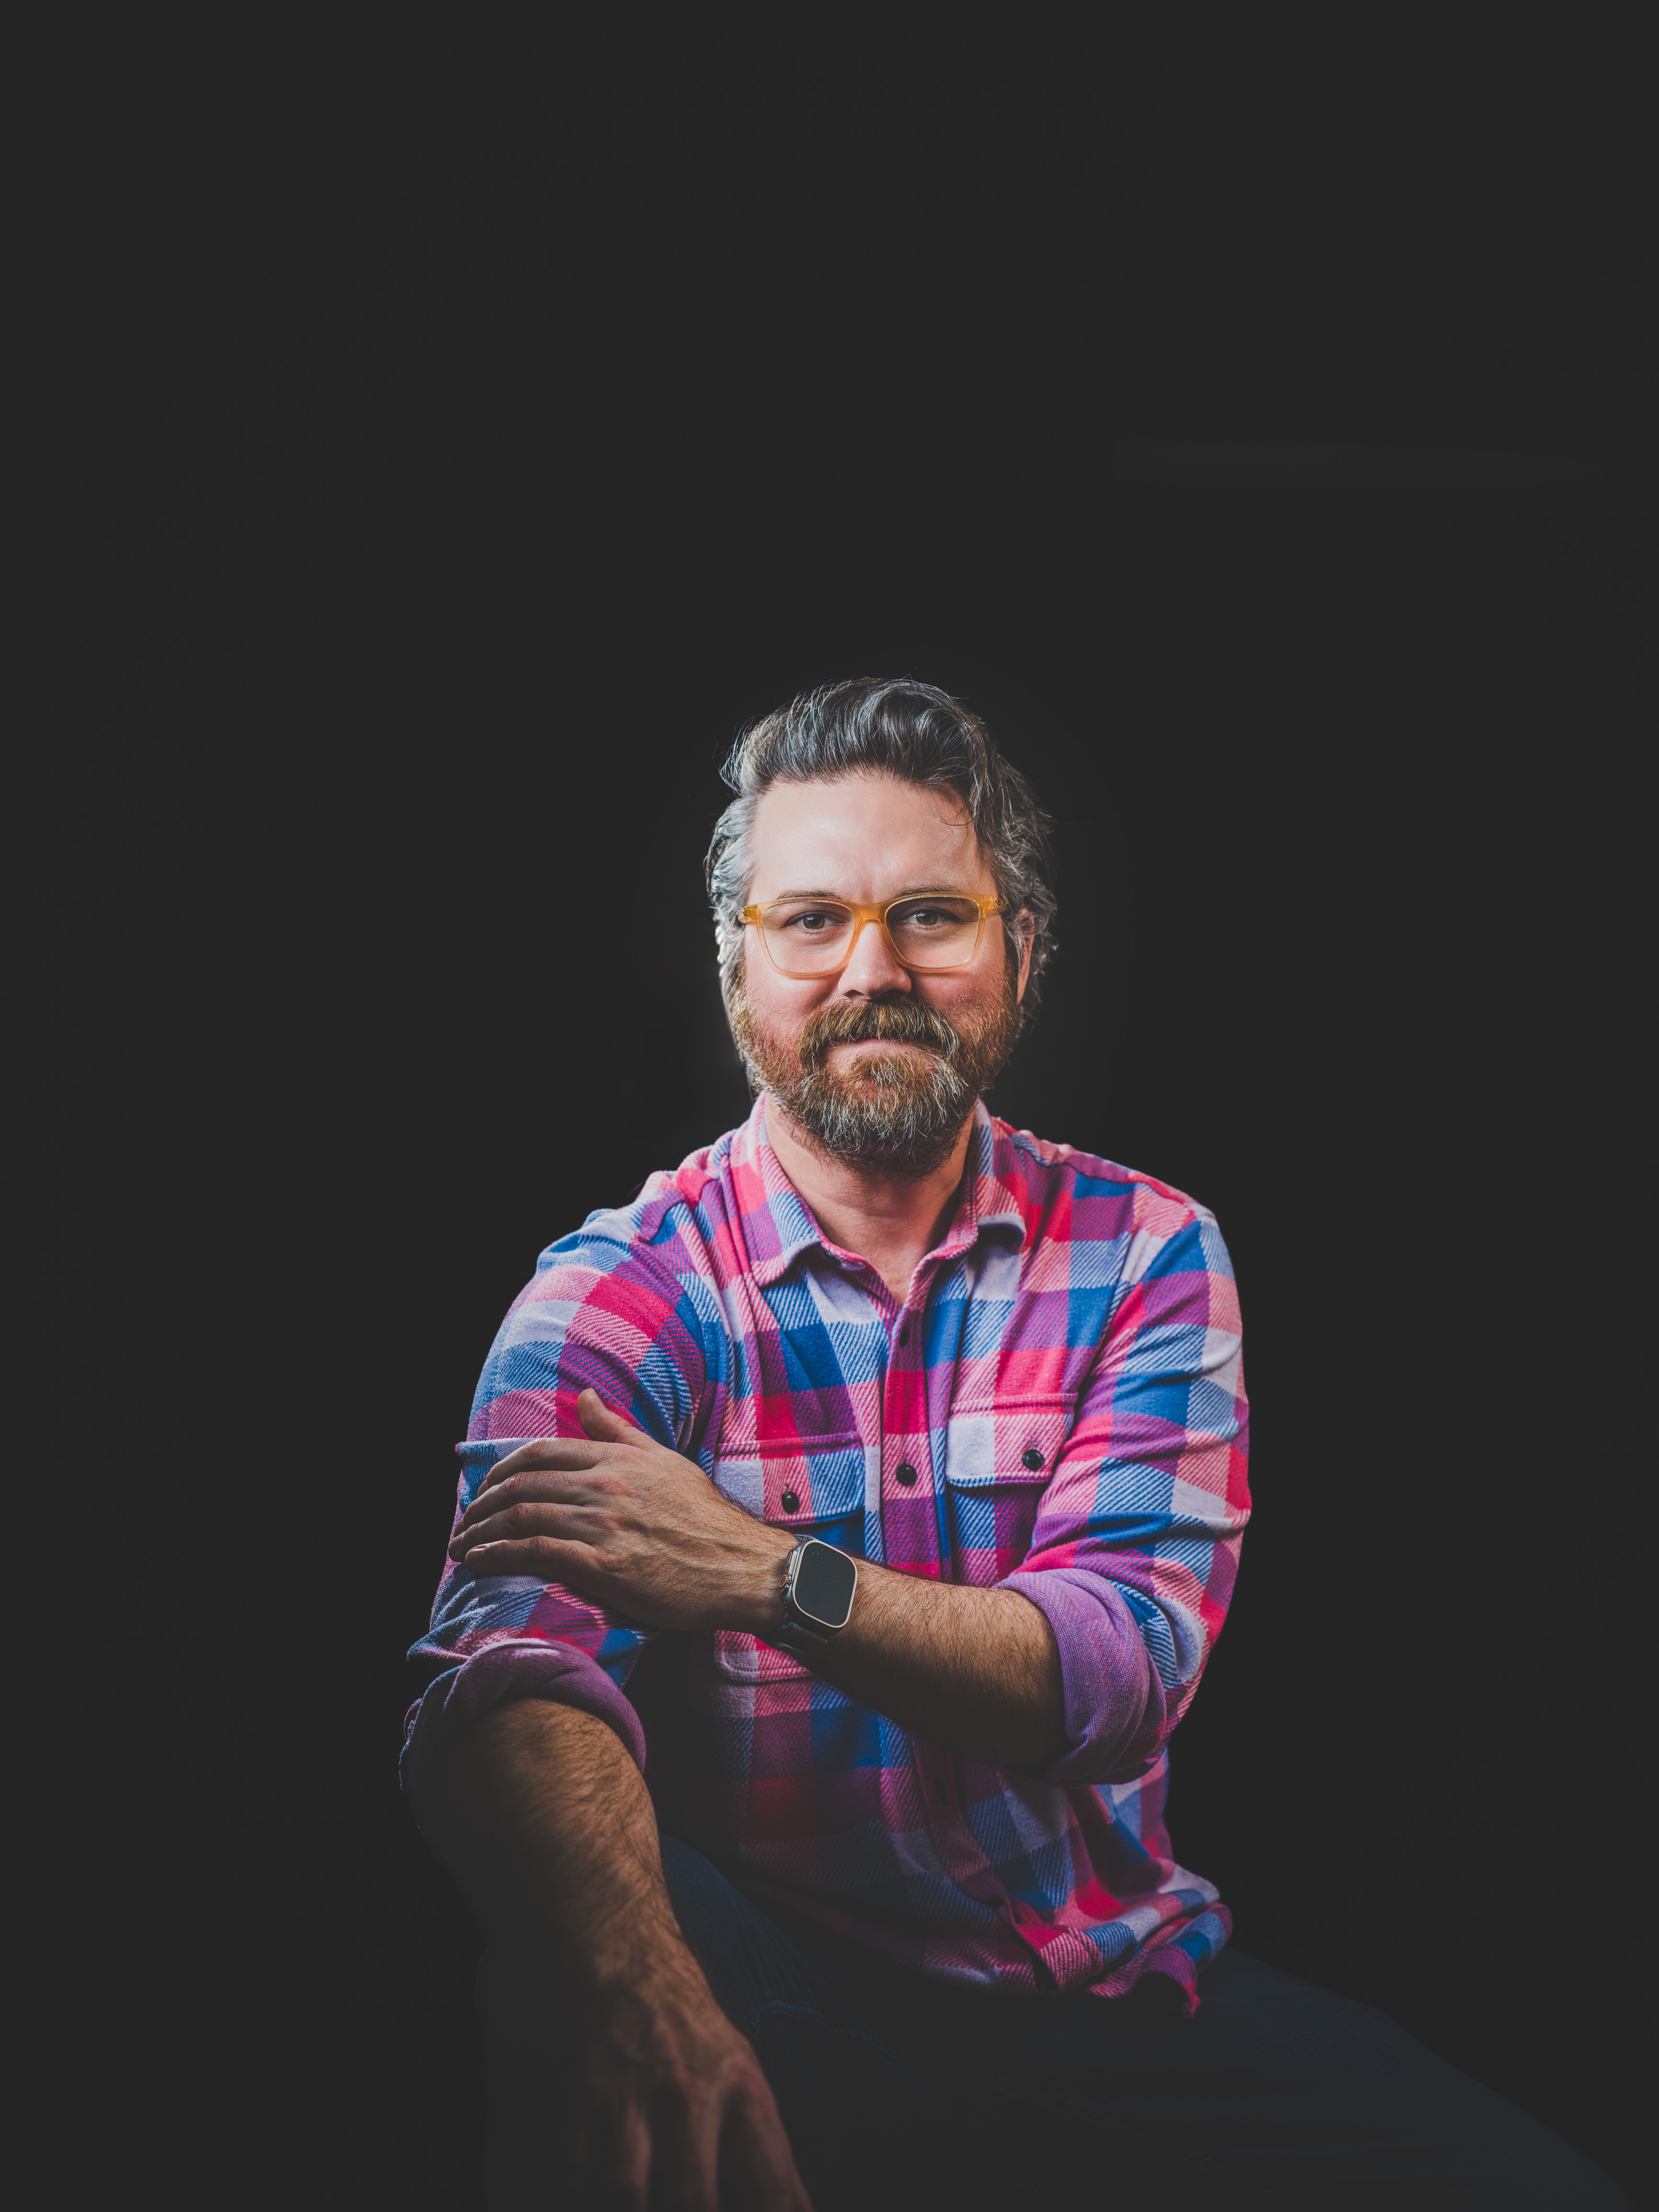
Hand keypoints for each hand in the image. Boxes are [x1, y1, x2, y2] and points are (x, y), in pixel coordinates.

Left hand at [449, 1389, 792, 1633]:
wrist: (743, 1568)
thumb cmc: (706, 1519)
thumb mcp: (665, 1462)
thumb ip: (619, 1431)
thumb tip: (586, 1397)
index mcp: (619, 1459)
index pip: (540, 1453)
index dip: (500, 1471)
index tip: (483, 1491)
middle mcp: (606, 1485)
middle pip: (522, 1484)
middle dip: (481, 1505)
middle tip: (463, 1524)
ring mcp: (605, 1524)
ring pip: (522, 1516)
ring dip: (480, 1532)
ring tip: (461, 1547)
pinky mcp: (605, 1565)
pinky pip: (536, 1552)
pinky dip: (499, 1555)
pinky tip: (479, 1562)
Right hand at [551, 1962, 814, 2210]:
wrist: (636, 1977)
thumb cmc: (704, 2046)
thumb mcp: (751, 2085)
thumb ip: (773, 2160)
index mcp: (743, 2092)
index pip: (767, 2179)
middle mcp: (691, 2094)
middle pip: (695, 2196)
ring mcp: (634, 2099)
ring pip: (628, 2189)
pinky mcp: (585, 2104)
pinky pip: (579, 2174)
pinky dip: (584, 2195)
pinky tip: (597, 2198)